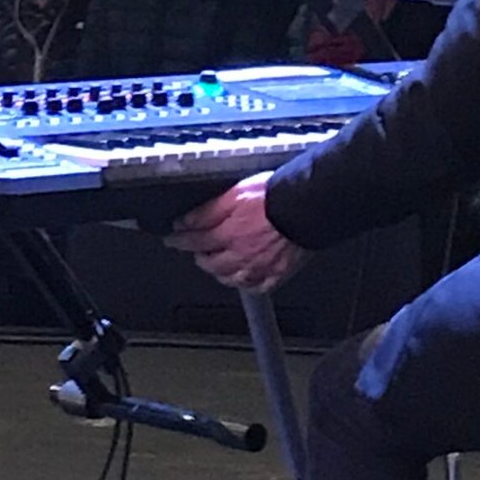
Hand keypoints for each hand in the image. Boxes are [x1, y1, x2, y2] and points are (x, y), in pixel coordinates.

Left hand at [166, 173, 308, 293]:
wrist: (307, 206)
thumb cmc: (276, 196)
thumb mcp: (234, 193)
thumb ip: (208, 210)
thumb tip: (185, 221)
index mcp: (227, 234)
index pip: (194, 240)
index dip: (179, 239)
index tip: (172, 238)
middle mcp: (240, 255)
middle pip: (211, 264)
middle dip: (200, 256)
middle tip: (197, 251)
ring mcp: (259, 267)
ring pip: (231, 278)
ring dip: (220, 272)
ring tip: (217, 265)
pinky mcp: (279, 273)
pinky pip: (258, 286)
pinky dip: (248, 283)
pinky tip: (246, 278)